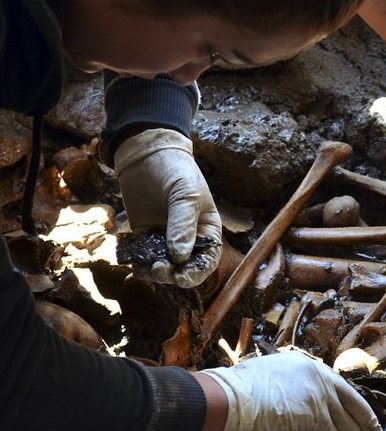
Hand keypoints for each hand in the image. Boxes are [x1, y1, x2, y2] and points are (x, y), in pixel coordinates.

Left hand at [114, 128, 221, 286]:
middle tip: (158, 269)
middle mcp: (188, 239)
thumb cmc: (175, 170)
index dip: (196, 273)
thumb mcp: (185, 194)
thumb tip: (178, 258)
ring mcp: (165, 239)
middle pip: (184, 269)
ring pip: (163, 267)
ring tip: (144, 268)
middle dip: (172, 274)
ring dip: (154, 273)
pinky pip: (143, 257)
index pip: (207, 260)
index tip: (181, 277)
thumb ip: (183, 226)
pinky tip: (133, 263)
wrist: (145, 153)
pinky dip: (138, 264)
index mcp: (207, 230)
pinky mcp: (144, 236)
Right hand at [205, 350, 383, 430]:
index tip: (357, 409)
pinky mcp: (314, 414)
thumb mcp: (268, 378)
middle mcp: (315, 374)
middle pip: (349, 399)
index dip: (349, 400)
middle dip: (364, 418)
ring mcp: (317, 393)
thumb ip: (288, 386)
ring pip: (345, 418)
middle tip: (375, 430)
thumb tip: (295, 401)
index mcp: (303, 363)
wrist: (230, 398)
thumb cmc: (239, 391)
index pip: (335, 383)